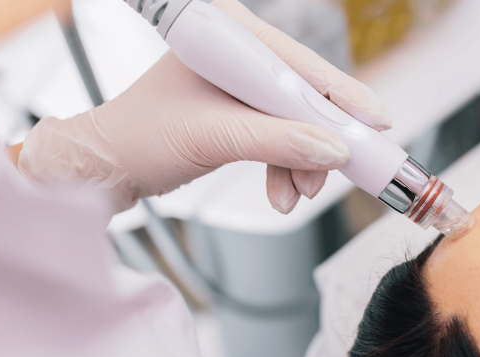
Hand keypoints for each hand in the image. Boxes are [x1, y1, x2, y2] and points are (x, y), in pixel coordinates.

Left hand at [17, 0, 390, 214]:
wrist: (104, 169)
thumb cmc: (139, 137)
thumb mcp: (213, 138)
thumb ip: (277, 142)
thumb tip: (334, 150)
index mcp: (227, 39)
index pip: (299, 63)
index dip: (342, 93)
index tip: (376, 121)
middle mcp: (237, 58)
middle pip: (303, 96)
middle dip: (319, 140)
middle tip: (338, 172)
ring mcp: (238, 88)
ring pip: (294, 124)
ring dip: (303, 163)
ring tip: (297, 194)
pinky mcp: (237, 116)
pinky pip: (278, 140)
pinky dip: (286, 168)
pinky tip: (283, 192)